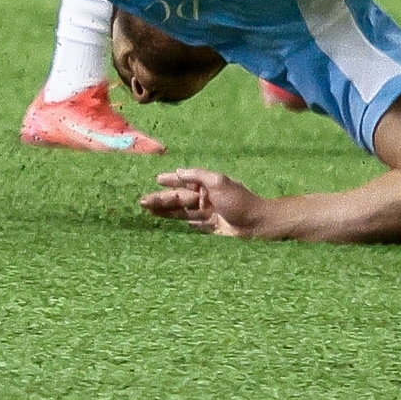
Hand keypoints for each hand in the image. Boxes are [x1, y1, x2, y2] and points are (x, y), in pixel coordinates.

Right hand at [141, 167, 272, 236]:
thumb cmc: (239, 200)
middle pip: (179, 198)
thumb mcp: (219, 182)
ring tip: (149, 211)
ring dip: (166, 212)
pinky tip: (168, 225)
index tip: (156, 179)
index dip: (170, 180)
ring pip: (182, 212)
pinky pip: (192, 225)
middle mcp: (206, 198)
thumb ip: (198, 176)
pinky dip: (181, 224)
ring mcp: (208, 213)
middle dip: (161, 199)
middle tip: (142, 202)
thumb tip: (179, 171)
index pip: (184, 181)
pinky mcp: (211, 227)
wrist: (257, 223)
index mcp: (207, 185)